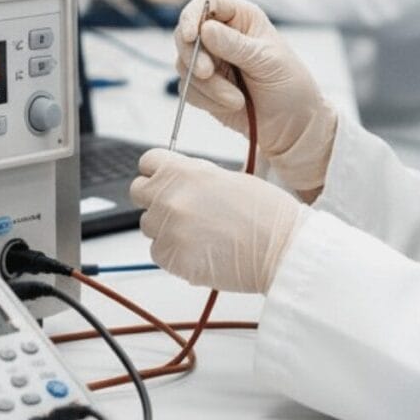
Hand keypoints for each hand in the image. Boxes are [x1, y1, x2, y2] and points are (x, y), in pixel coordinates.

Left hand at [131, 150, 307, 292]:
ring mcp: (168, 229)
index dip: (157, 171)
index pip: (147, 161)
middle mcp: (170, 197)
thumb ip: (195, 177)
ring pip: (149, 225)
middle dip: (155, 199)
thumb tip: (178, 181)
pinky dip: (175, 254)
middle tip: (181, 209)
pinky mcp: (171, 258)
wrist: (281, 247)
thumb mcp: (228, 177)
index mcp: (184, 170)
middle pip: (138, 192)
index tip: (165, 179)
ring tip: (200, 234)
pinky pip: (159, 253)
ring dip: (167, 228)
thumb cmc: (265, 213)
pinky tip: (201, 251)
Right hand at [176, 0, 335, 194]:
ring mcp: (211, 62)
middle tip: (208, 73)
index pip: (207, 3)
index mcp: (242, 18)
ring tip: (236, 100)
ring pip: (184, 65)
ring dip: (208, 86)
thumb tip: (205, 29)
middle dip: (194, 56)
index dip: (192, 16)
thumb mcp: (267, 61)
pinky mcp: (204, 87)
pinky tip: (231, 105)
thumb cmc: (290, 86)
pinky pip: (188, 89)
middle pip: (186, 34)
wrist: (293, 125)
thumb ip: (235, 45)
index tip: (190, 36)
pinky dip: (206, 99)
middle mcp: (222, 36)